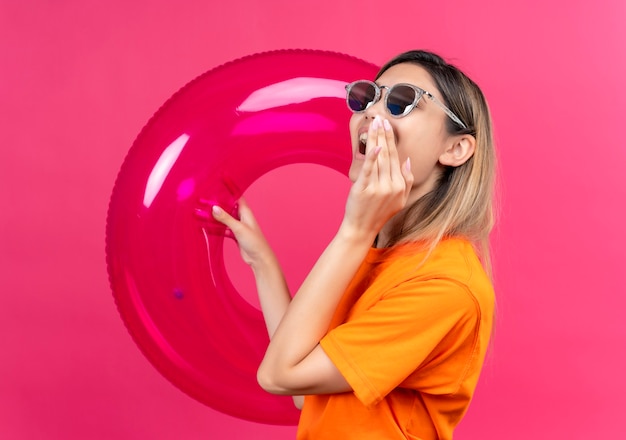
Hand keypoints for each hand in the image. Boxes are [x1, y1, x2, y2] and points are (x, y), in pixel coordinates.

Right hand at [210, 198, 274, 268]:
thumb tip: (214, 208)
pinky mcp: (235, 235)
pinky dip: (218, 228)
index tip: (217, 188)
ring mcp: (238, 226)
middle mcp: (242, 217)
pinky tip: (209, 228)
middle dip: (219, 205)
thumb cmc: (254, 241)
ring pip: (226, 219)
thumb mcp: (238, 228)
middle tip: (205, 201)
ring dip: (217, 217)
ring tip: (204, 213)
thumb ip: (226, 218)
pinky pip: (225, 229)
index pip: (236, 197)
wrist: (259, 258)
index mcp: (246, 212)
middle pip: (229, 207)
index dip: (228, 192)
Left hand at [342, 115, 413, 239]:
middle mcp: (391, 186)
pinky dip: (372, 157)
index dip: (391, 140)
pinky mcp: (364, 189)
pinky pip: (369, 169)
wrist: (362, 228)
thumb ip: (407, 181)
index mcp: (400, 186)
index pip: (396, 157)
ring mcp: (378, 188)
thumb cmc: (379, 213)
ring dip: (376, 138)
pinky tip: (374, 144)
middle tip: (381, 118)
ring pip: (378, 158)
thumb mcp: (400, 200)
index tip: (388, 125)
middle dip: (384, 134)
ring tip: (374, 124)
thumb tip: (408, 161)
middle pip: (388, 154)